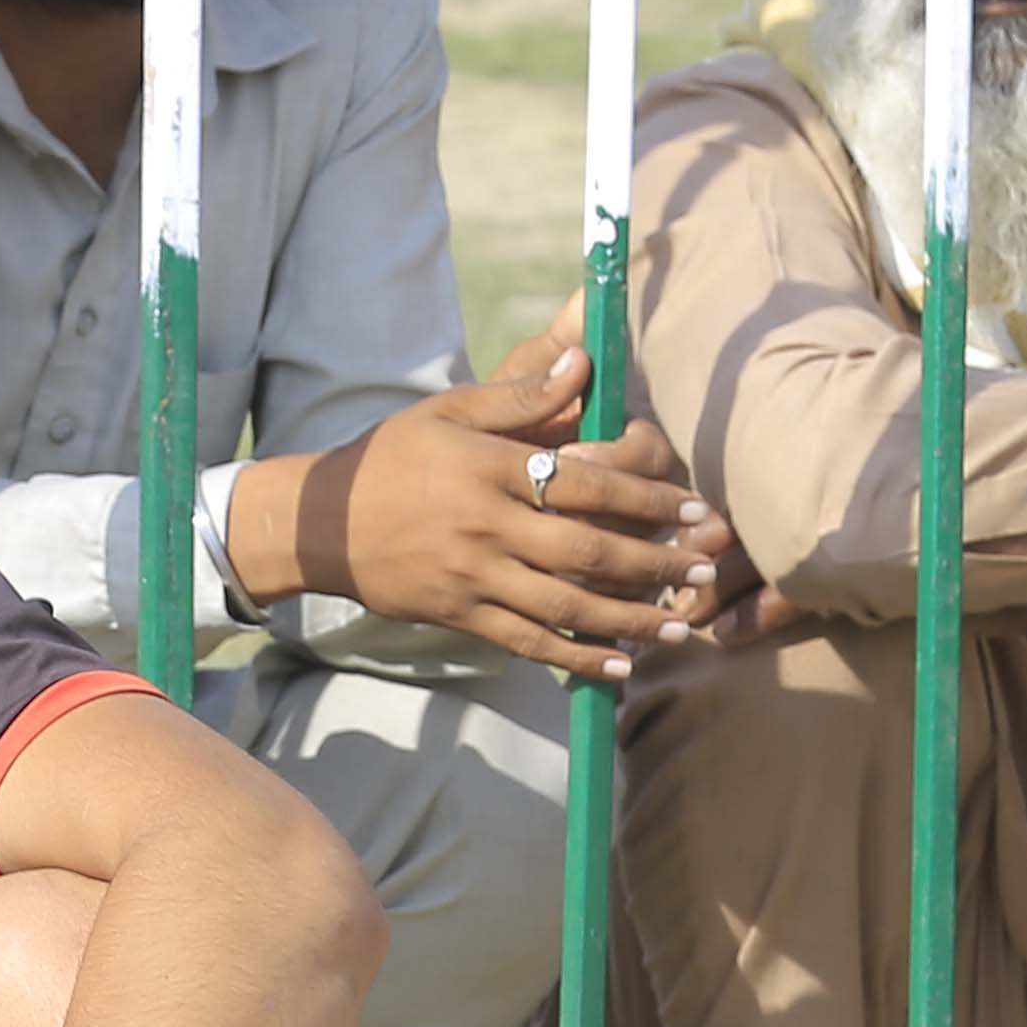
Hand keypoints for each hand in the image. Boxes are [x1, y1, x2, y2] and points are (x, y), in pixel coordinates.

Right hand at [231, 340, 736, 684]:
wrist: (319, 521)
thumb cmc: (391, 456)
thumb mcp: (449, 412)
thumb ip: (520, 394)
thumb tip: (583, 361)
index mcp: (492, 470)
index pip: (586, 485)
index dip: (646, 498)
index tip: (692, 508)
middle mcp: (488, 527)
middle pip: (589, 551)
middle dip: (657, 563)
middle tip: (707, 568)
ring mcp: (474, 576)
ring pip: (568, 605)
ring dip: (632, 618)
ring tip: (681, 624)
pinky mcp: (460, 614)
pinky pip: (528, 641)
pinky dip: (577, 656)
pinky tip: (620, 665)